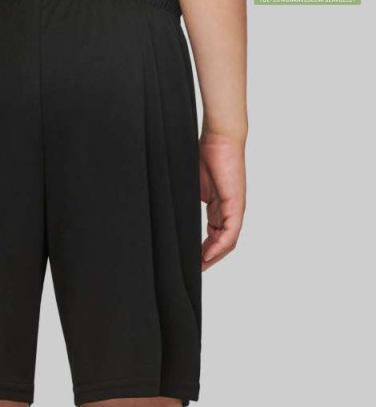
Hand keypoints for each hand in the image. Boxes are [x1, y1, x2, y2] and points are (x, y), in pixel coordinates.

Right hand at [199, 133, 245, 269]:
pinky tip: (207, 255)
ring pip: (227, 242)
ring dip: (214, 256)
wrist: (219, 136)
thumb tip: (171, 217)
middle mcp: (229, 209)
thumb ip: (186, 202)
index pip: (215, 235)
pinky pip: (230, 233)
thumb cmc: (204, 154)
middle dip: (209, 258)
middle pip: (222, 242)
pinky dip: (219, 247)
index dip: (204, 250)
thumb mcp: (191, 186)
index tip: (191, 261)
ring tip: (200, 267)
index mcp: (219, 205)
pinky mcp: (236, 204)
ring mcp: (234, 207)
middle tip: (195, 269)